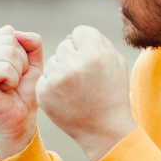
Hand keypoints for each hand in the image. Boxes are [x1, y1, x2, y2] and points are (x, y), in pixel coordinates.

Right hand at [0, 26, 42, 160]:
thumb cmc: (24, 93)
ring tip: (10, 86)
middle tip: (14, 81)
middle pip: (10, 41)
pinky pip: (5, 67)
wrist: (20, 120)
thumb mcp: (33, 63)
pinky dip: (12, 79)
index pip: (9, 32)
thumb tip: (17, 33)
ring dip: (18, 72)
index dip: (23, 52)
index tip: (17, 71)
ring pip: (9, 53)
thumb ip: (31, 42)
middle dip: (22, 62)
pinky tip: (5, 90)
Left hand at [36, 25, 136, 160]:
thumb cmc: (112, 93)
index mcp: (95, 53)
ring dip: (61, 70)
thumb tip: (71, 36)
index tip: (92, 62)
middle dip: (73, 57)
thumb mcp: (116, 62)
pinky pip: (45, 77)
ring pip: (52, 61)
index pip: (79, 31)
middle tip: (84, 78)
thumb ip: (97, 41)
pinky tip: (66, 97)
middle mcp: (74, 63)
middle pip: (64, 45)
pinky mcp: (44, 92)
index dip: (86, 45)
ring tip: (76, 89)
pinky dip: (53, 85)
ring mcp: (57, 79)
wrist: (104, 129)